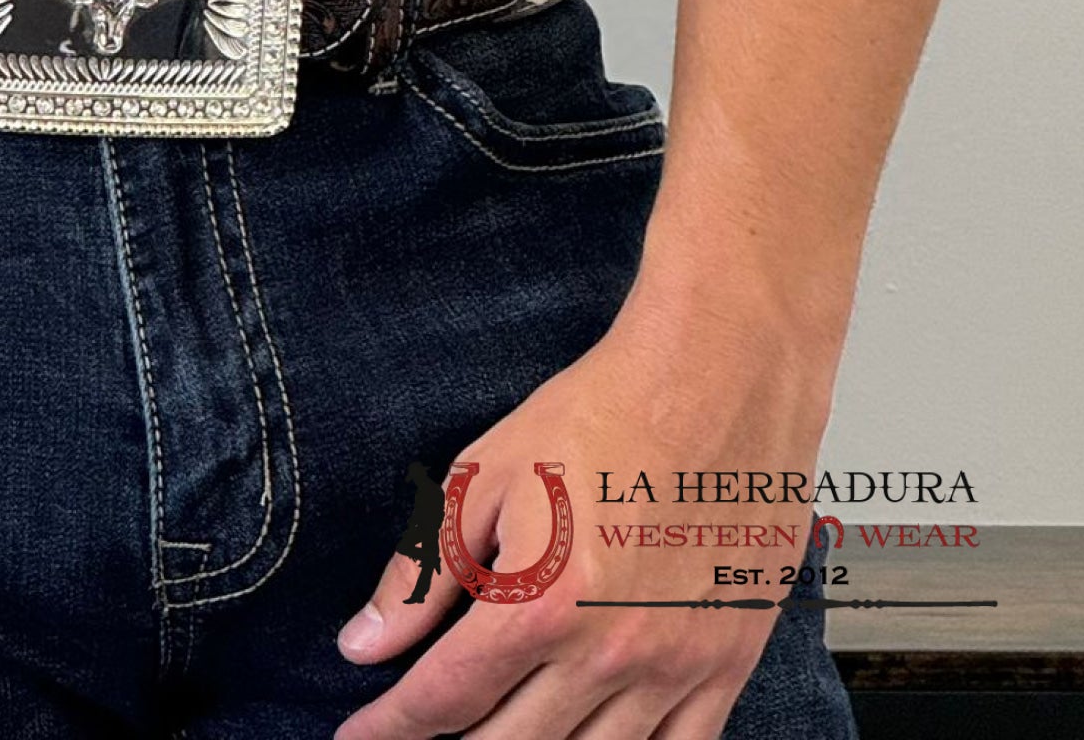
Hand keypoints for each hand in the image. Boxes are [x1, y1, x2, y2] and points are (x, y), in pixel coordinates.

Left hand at [331, 305, 837, 738]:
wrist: (718, 379)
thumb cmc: (601, 413)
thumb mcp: (485, 475)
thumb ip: (424, 573)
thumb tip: (364, 644)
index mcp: (540, 602)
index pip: (445, 699)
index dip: (391, 728)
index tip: (359, 735)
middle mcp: (608, 653)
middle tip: (416, 739)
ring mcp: (674, 671)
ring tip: (489, 738)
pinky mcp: (725, 670)